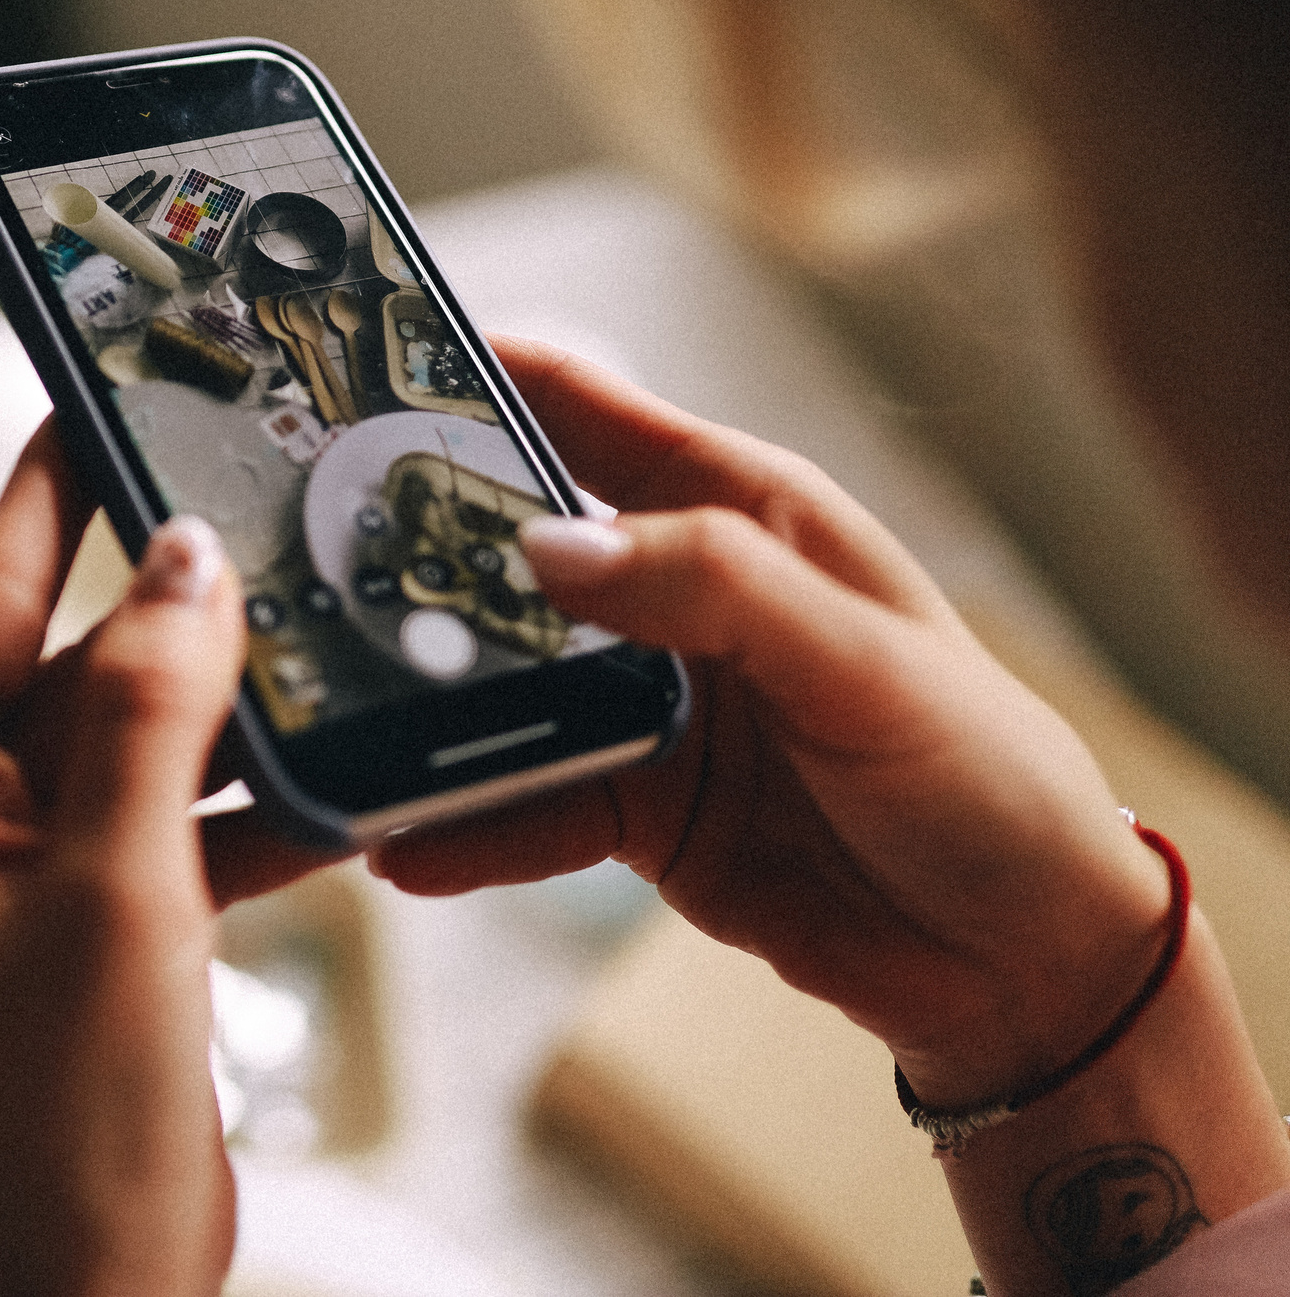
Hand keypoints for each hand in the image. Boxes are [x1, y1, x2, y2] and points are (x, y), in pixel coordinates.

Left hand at [0, 423, 258, 1296]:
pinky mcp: (78, 934)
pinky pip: (162, 833)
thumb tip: (184, 562)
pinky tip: (332, 784)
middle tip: (273, 533)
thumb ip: (152, 712)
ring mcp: (8, 884)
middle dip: (174, 627)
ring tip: (326, 646)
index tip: (88, 401)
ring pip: (130, 751)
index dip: (44, 501)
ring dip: (226, 724)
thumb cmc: (60, 1125)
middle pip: (65, 675)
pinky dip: (240, 816)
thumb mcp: (119, 888)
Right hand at [372, 338, 1172, 1105]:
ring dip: (417, 707)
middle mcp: (669, 594)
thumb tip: (547, 543)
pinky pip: (516, 805)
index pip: (574, 405)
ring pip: (492, 685)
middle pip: (501, 550)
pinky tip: (399, 840)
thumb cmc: (985, 771)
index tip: (351, 363)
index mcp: (732, 509)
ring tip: (334, 725)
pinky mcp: (629, 806)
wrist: (1022, 961)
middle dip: (404, 556)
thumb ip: (709, 588)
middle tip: (301, 566)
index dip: (467, 372)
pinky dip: (457, 824)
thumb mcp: (858, 658)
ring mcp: (641, 701)